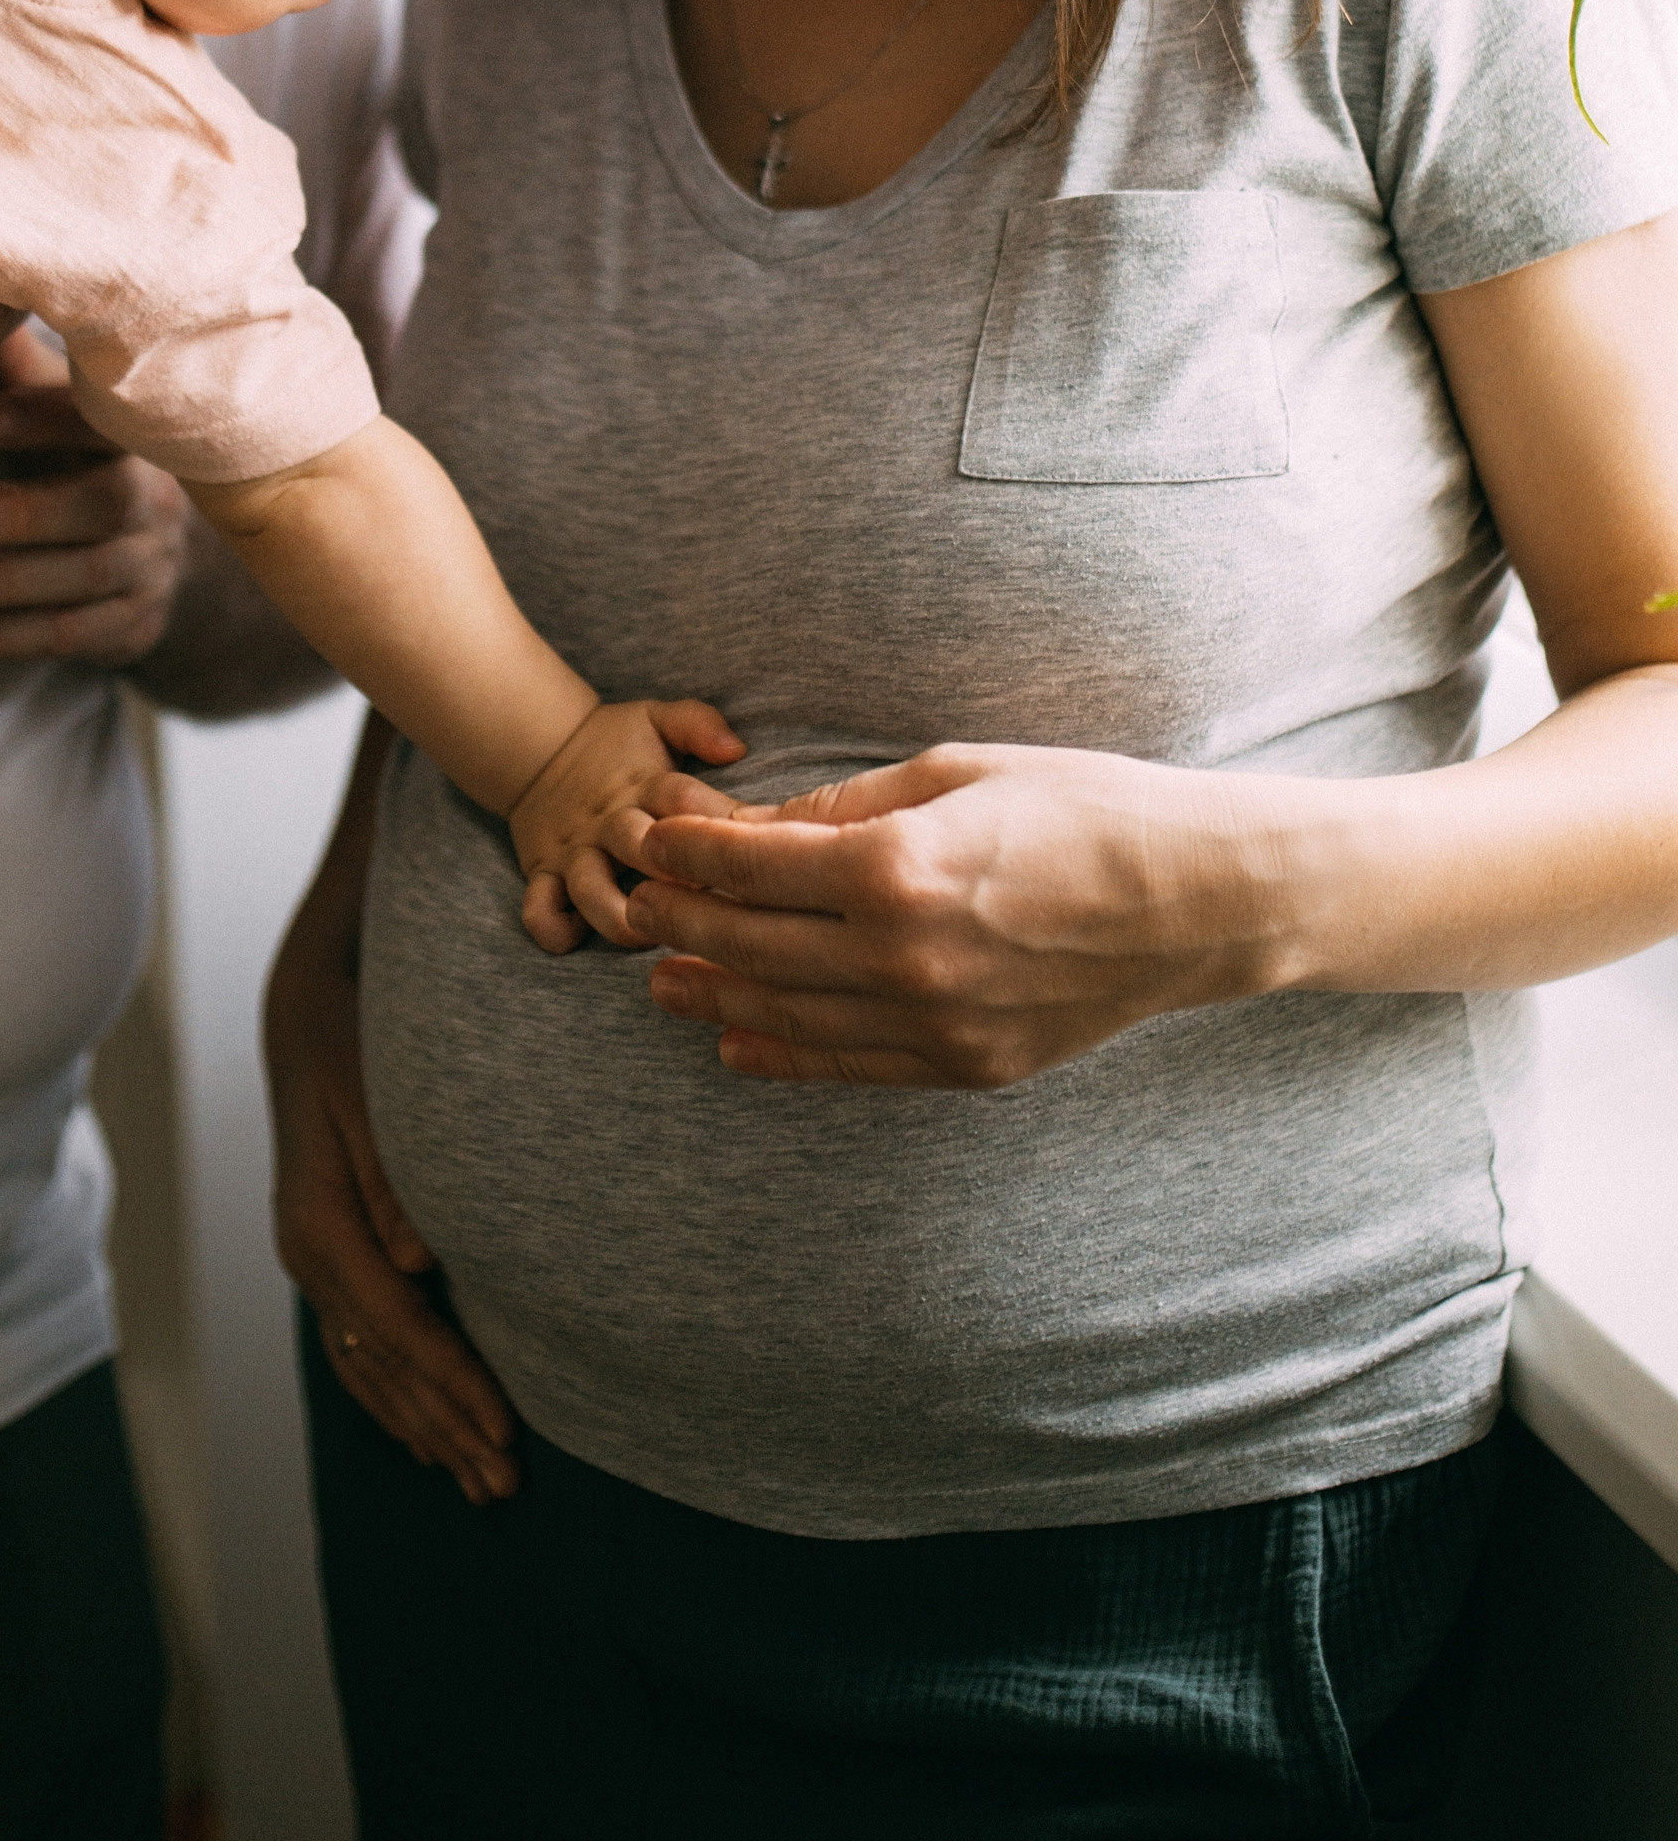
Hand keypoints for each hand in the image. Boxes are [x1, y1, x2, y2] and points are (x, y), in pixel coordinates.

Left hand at [0, 324, 187, 664]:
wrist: (161, 553)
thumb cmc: (81, 459)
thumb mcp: (59, 410)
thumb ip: (15, 369)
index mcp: (133, 432)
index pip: (104, 421)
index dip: (50, 418)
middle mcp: (156, 497)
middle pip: (100, 506)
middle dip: (15, 514)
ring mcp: (151, 567)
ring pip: (81, 580)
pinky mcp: (133, 625)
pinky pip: (67, 636)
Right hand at [264, 888, 519, 1506]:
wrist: (309, 1013)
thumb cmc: (355, 1044)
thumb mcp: (372, 1092)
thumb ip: (394, 1176)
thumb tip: (419, 1261)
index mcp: (319, 1224)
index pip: (393, 1327)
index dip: (450, 1384)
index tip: (505, 1431)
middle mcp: (309, 1255)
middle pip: (381, 1366)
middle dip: (445, 1426)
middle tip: (506, 1485)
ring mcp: (315, 1263)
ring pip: (367, 1369)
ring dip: (424, 1426)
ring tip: (479, 1481)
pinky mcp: (331, 1259)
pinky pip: (358, 1349)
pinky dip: (395, 1397)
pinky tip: (430, 1434)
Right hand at [510, 700, 745, 951]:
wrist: (537, 745)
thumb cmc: (614, 743)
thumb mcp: (654, 718)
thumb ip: (696, 723)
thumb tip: (735, 748)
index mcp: (642, 785)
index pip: (682, 798)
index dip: (717, 819)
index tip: (752, 844)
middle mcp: (608, 821)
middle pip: (637, 844)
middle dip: (670, 872)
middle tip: (706, 897)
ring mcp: (574, 850)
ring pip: (590, 889)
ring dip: (620, 914)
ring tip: (651, 932)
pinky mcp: (543, 872)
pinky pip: (539, 909)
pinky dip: (555, 929)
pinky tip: (582, 937)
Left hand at [624, 742, 1278, 1085]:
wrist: (1201, 900)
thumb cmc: (1085, 807)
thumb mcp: (958, 772)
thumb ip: (847, 806)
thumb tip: (758, 824)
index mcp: (897, 866)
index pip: (751, 866)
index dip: (689, 853)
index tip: (654, 838)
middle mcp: (903, 955)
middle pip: (750, 946)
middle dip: (681, 926)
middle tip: (640, 910)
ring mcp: (934, 1022)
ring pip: (786, 1018)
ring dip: (713, 1000)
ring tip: (662, 983)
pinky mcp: (965, 1067)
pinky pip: (850, 1067)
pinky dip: (783, 1056)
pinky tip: (739, 1045)